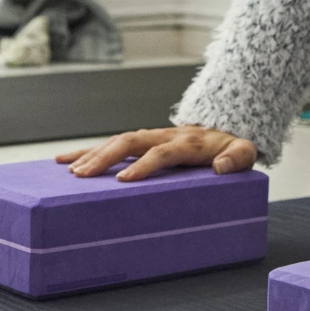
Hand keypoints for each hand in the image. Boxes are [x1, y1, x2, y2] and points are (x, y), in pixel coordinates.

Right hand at [55, 126, 257, 180]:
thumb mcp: (245, 151)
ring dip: (92, 153)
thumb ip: (239, 157)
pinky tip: (65, 161)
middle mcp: (164, 136)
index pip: (162, 152)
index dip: (143, 165)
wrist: (223, 130)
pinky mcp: (141, 141)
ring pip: (117, 140)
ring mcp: (151, 136)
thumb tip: (222, 166)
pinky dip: (88, 151)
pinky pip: (111, 144)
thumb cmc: (232, 148)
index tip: (124, 181)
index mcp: (187, 143)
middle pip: (130, 141)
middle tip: (83, 175)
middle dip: (105, 156)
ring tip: (69, 170)